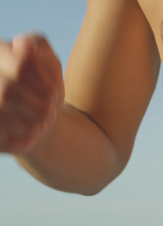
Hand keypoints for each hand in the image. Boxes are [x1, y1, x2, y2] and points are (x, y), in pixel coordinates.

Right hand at [0, 34, 63, 153]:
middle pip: (8, 91)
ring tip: (43, 124)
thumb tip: (21, 43)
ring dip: (29, 123)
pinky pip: (1, 139)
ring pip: (0, 113)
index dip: (44, 83)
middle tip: (51, 112)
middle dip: (37, 105)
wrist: (37, 116)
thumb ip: (37, 44)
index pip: (21, 67)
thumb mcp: (47, 60)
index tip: (55, 93)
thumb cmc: (42, 83)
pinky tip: (32, 139)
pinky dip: (20, 141)